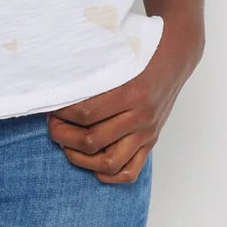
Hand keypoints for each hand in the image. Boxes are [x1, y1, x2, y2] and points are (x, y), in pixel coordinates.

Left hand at [45, 17, 202, 183]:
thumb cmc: (142, 50)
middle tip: (53, 125)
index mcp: (130, 92)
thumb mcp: (118, 54)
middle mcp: (140, 116)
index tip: (50, 107)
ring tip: (67, 145)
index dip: (61, 114)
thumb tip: (59, 80)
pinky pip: (130, 172)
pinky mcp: (151, 141)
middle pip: (92, 140)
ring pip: (108, 162)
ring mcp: (146, 132)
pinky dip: (108, 175)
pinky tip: (92, 163)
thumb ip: (92, 69)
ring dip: (80, 158)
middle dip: (63, 135)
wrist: (175, 55)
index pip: (85, 114)